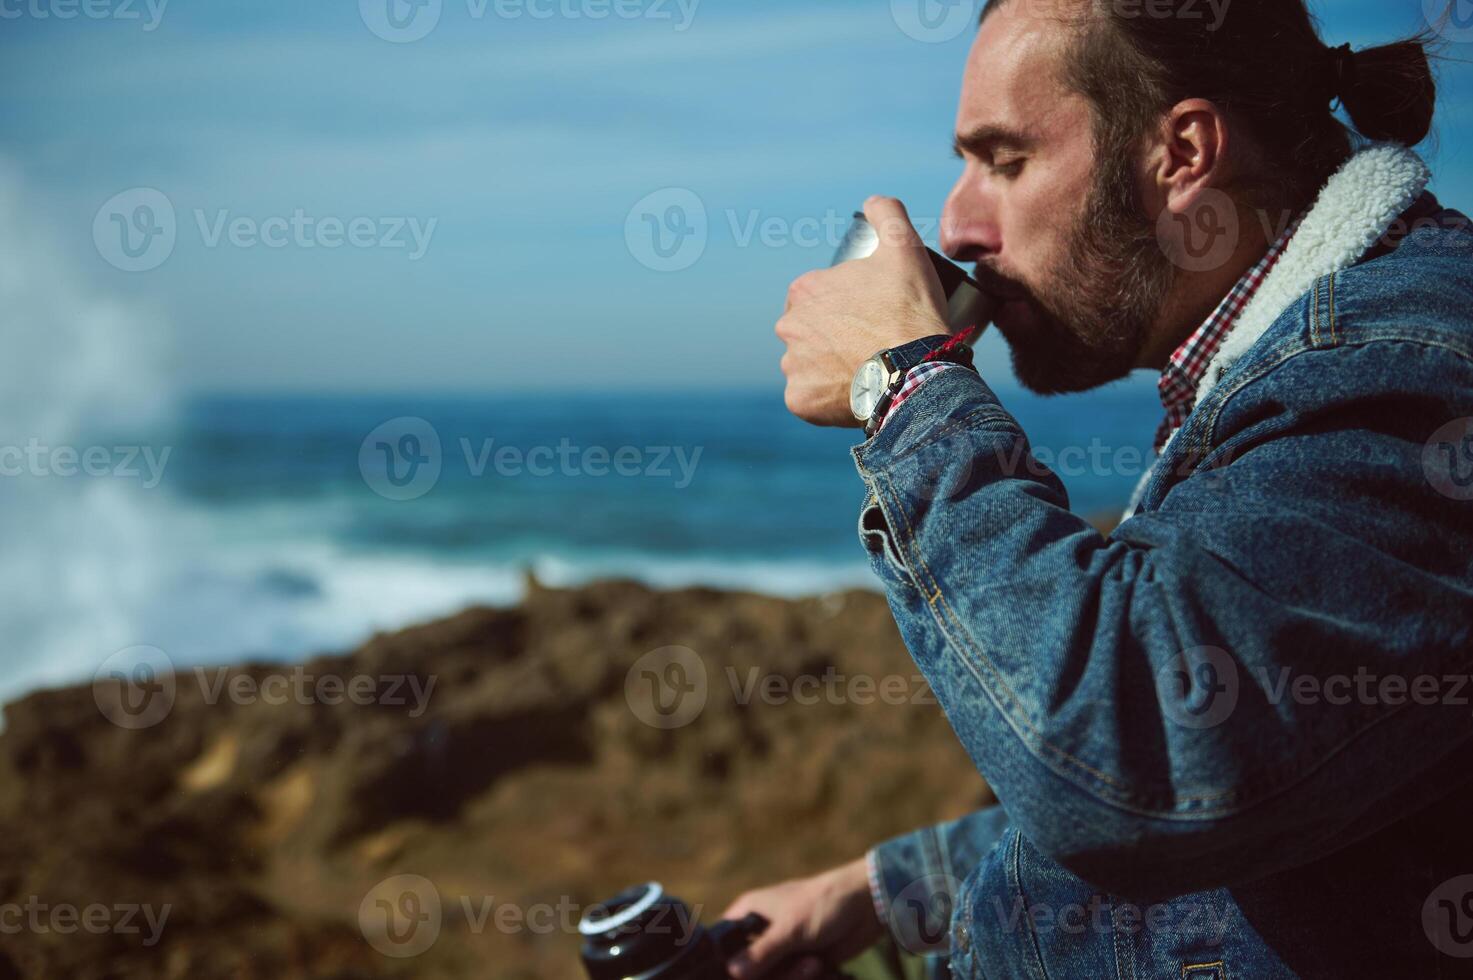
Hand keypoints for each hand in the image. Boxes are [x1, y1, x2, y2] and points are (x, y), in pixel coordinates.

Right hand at [720, 856, 884, 979]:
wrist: (868, 907)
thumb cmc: (824, 903)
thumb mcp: (790, 929)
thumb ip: (761, 953)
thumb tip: (731, 972)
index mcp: (749, 912)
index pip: (722, 943)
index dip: (726, 963)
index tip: (744, 974)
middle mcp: (760, 932)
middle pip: (748, 971)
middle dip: (776, 974)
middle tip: (802, 963)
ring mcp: (781, 949)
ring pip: (773, 978)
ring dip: (795, 976)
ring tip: (815, 963)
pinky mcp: (800, 963)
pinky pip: (792, 979)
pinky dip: (807, 978)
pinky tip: (822, 966)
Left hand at [776, 196, 949, 426]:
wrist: (916, 370)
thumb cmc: (908, 309)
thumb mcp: (904, 248)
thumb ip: (887, 214)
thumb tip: (872, 202)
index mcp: (804, 291)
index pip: (820, 298)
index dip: (848, 307)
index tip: (872, 317)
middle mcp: (789, 327)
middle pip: (811, 332)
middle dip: (834, 338)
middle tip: (870, 344)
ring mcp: (792, 367)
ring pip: (810, 367)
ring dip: (830, 369)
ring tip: (865, 371)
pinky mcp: (800, 401)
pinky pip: (810, 400)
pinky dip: (827, 400)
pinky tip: (852, 394)